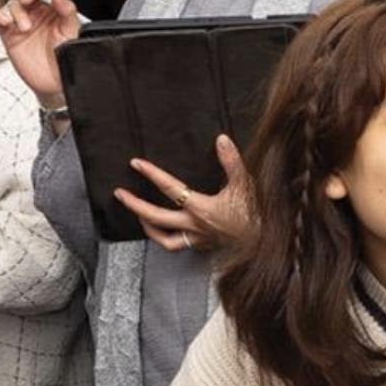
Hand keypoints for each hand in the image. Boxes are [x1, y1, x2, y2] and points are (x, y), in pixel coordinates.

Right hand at [0, 0, 82, 105]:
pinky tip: (5, 22)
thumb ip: (68, 12)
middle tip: (29, 0)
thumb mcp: (71, 32)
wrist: (53, 83)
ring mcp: (22, 23)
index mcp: (54, 10)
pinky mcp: (9, 35)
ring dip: (17, 12)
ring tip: (25, 27)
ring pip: (13, 5)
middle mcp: (37, 14)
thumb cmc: (64, 58)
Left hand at [113, 134, 251, 253]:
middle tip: (119, 194)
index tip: (136, 164)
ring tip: (138, 216)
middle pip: (155, 217)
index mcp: (201, 208)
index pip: (169, 188)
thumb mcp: (245, 184)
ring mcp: (196, 239)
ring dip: (147, 227)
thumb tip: (221, 139)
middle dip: (134, 205)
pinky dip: (166, 239)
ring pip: (163, 239)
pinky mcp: (201, 246)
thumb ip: (232, 162)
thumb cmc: (255, 214)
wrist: (265, 245)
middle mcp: (194, 225)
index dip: (151, 174)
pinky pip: (177, 246)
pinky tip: (163, 230)